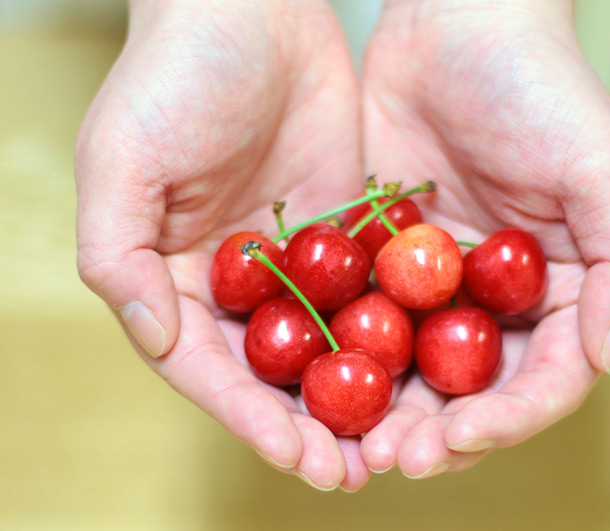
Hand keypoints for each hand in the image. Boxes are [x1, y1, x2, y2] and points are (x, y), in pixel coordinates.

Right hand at [76, 0, 368, 490]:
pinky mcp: (345, 236)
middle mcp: (235, 284)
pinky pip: (370, 293)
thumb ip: (118, 258)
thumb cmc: (172, 76)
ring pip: (328, 344)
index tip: (297, 456)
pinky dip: (391, 333)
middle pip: (273, 372)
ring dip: (358, 395)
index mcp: (173, 280)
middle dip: (311, 426)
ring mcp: (294, 264)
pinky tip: (424, 366)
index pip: (211, 368)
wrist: (251, 9)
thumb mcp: (122, 162)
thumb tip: (158, 340)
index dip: (249, 418)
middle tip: (355, 472)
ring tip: (398, 441)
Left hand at [360, 0, 609, 476]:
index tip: (461, 437)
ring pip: (414, 369)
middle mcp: (501, 300)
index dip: (510, 420)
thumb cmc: (543, 87)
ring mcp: (440, 285)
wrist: (457, 25)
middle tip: (394, 460)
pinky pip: (366, 320)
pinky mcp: (386, 262)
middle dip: (439, 434)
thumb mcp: (602, 170)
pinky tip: (317, 382)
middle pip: (475, 390)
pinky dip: (346, 357)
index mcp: (563, 290)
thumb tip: (608, 358)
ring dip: (386, 412)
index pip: (547, 379)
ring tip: (353, 444)